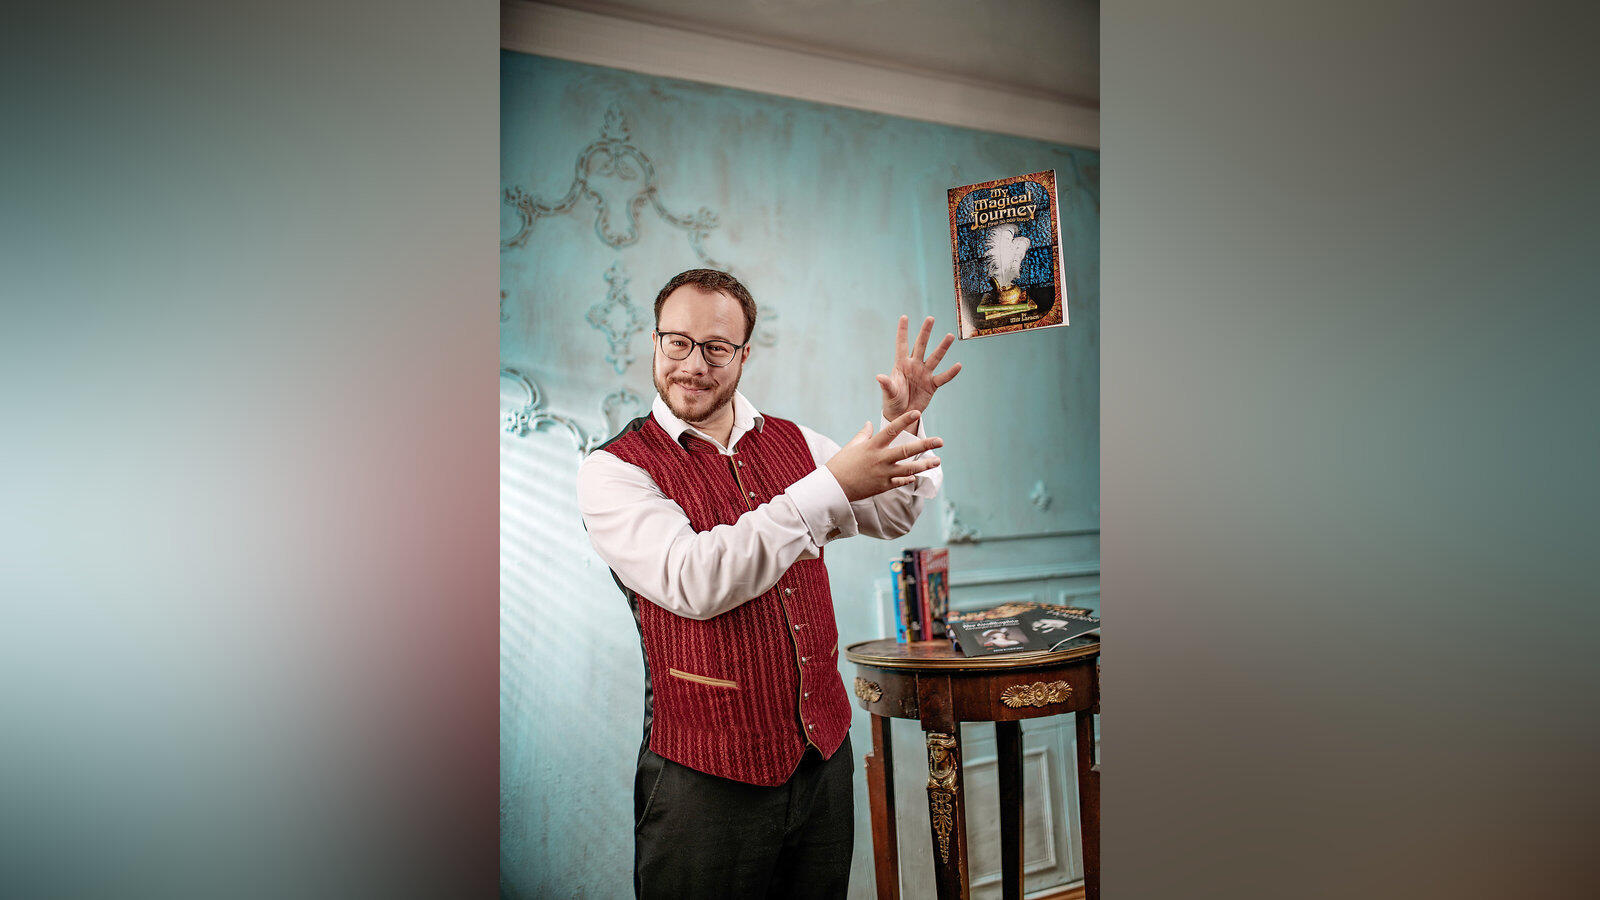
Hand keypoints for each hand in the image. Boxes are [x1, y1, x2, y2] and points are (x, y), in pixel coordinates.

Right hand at [825, 410, 943, 501]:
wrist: (833, 487)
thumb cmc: (840, 464)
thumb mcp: (851, 446)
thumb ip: (863, 434)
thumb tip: (870, 423)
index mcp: (872, 446)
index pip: (891, 430)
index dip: (904, 420)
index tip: (917, 412)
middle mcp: (879, 459)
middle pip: (906, 450)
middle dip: (924, 445)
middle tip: (940, 441)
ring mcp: (882, 474)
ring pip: (908, 468)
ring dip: (924, 465)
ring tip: (937, 461)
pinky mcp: (882, 486)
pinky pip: (899, 481)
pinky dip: (909, 478)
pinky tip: (917, 475)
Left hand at [878, 315, 961, 421]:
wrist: (901, 414)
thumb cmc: (892, 401)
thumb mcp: (889, 392)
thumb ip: (887, 384)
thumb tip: (879, 376)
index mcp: (901, 364)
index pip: (902, 344)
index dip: (903, 331)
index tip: (904, 317)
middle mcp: (914, 366)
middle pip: (920, 346)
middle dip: (925, 332)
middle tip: (931, 318)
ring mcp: (924, 374)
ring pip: (935, 358)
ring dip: (942, 348)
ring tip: (949, 336)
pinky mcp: (932, 385)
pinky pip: (943, 378)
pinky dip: (950, 373)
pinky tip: (958, 365)